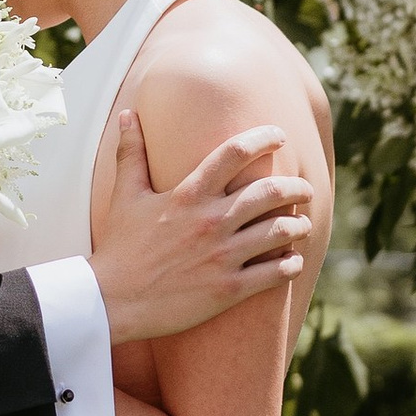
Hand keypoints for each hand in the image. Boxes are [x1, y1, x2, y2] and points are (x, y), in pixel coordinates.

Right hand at [89, 113, 313, 345]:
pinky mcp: (228, 289)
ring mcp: (222, 256)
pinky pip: (275, 273)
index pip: (236, 152)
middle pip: (270, 191)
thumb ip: (132, 153)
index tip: (280, 136)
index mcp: (189, 194)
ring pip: (280, 232)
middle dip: (296, 187)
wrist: (111, 300)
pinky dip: (291, 264)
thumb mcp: (125, 195)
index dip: (264, 138)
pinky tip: (293, 261)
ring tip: (302, 225)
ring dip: (299, 226)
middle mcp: (210, 221)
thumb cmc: (119, 246)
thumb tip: (127, 115)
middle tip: (305, 189)